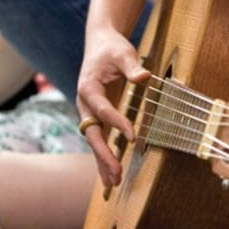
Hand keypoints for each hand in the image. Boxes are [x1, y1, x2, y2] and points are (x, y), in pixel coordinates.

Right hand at [76, 28, 149, 185]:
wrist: (100, 44)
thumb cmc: (112, 48)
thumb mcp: (123, 53)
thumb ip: (132, 66)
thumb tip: (144, 76)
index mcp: (88, 88)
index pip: (102, 109)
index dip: (117, 122)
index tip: (133, 134)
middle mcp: (85, 104)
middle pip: (92, 133)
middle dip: (103, 154)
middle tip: (116, 172)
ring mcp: (89, 113)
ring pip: (94, 142)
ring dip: (102, 162)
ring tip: (113, 184)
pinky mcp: (97, 118)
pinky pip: (100, 140)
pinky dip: (104, 158)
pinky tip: (111, 176)